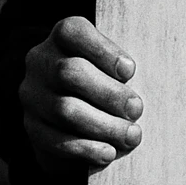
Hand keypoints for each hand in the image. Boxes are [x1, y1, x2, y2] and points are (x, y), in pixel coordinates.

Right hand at [20, 16, 143, 175]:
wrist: (74, 116)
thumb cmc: (109, 81)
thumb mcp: (115, 65)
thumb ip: (125, 68)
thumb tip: (153, 85)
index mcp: (62, 38)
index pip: (72, 31)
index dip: (102, 50)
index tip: (130, 71)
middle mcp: (41, 62)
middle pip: (69, 72)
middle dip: (109, 93)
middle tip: (137, 109)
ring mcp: (33, 96)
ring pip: (64, 109)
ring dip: (103, 125)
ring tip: (131, 135)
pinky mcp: (32, 128)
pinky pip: (55, 140)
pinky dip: (85, 148)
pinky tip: (108, 153)